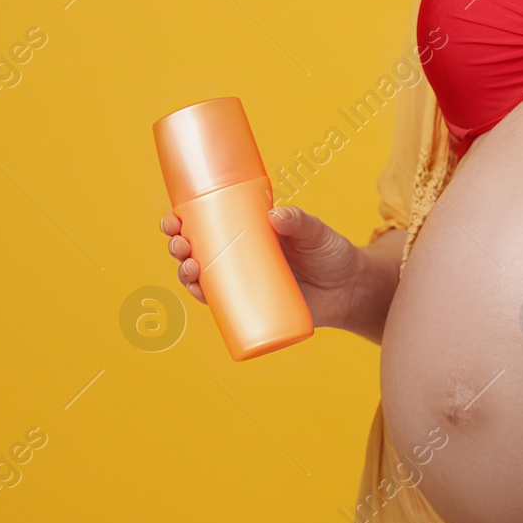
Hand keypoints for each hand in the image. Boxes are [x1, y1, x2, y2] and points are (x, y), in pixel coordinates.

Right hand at [158, 205, 371, 330]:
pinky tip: (197, 294)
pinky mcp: (253, 307)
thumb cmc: (330, 253)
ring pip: (202, 279)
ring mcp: (244, 283)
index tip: (172, 217)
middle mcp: (238, 257)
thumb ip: (299, 221)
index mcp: (245, 231)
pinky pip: (220, 306)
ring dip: (184, 274)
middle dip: (177, 247)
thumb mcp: (314, 232)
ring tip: (189, 268)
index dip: (181, 221)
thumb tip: (275, 215)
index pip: (204, 223)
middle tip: (181, 245)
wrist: (350, 289)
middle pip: (195, 251)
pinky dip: (204, 300)